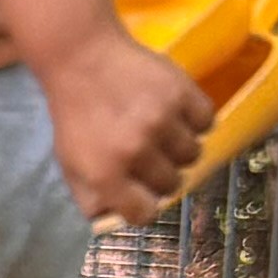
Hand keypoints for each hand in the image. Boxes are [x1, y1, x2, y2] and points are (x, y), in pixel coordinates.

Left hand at [39, 23, 212, 224]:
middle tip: (151, 157)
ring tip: (164, 133)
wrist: (83, 57)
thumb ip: (91, 197)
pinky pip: (206, 122)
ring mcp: (161, 119)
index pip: (144, 214)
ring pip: (193, 154)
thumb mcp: (71, 163)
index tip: (143, 195)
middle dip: (162, 175)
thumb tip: (117, 220)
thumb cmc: (76, 116)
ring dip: (180, 148)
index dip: (145, 206)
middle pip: (172, 184)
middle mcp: (136, 150)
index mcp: (105, 174)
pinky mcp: (181, 91)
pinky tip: (178, 114)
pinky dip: (196, 120)